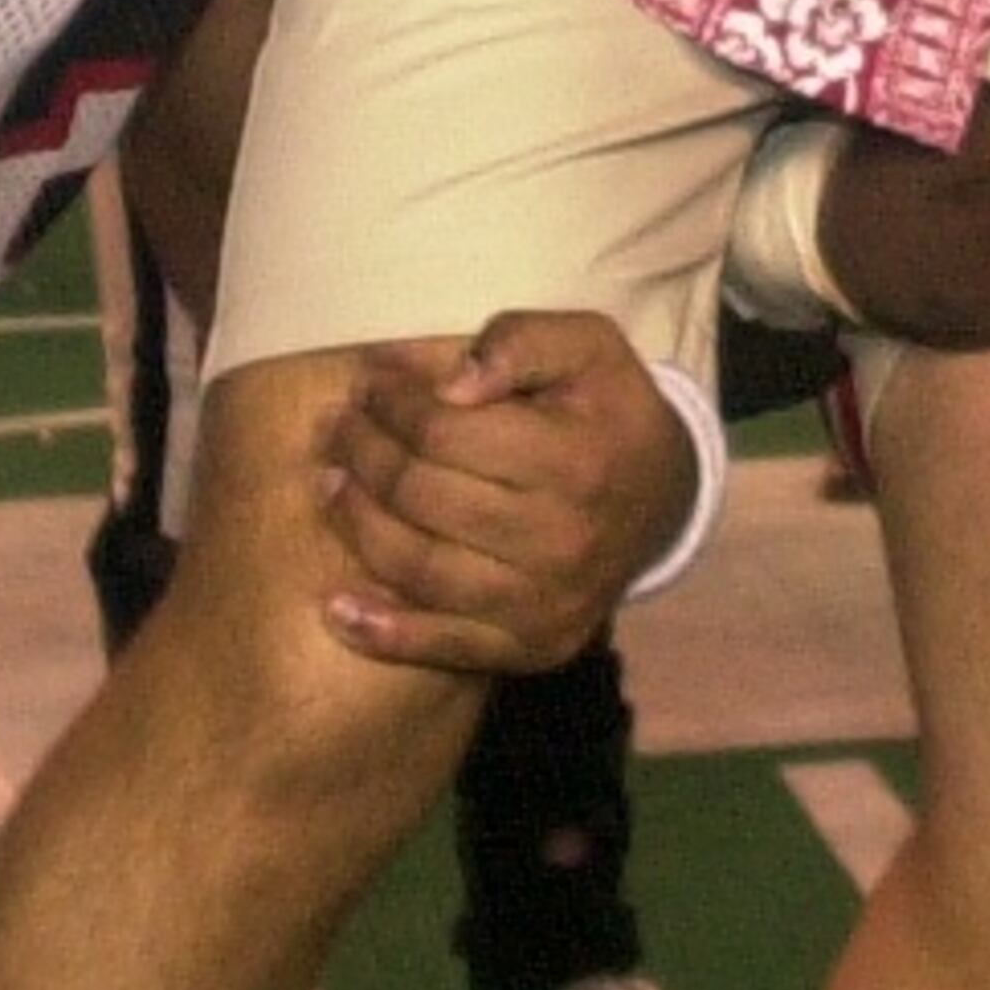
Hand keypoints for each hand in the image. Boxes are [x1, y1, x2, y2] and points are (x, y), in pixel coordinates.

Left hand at [313, 310, 695, 675]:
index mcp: (575, 460)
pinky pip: (444, 646)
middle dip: (364, 454)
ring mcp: (546, 603)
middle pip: (422, 496)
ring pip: (419, 568)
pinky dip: (383, 632)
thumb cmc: (608, 411)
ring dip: (357, 525)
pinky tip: (336, 609)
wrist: (662, 501)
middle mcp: (561, 540)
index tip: (367, 383)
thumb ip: (520, 342)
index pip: (446, 431)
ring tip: (327, 485)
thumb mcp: (586, 346)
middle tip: (338, 428)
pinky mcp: (534, 647)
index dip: (392, 403)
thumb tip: (452, 384)